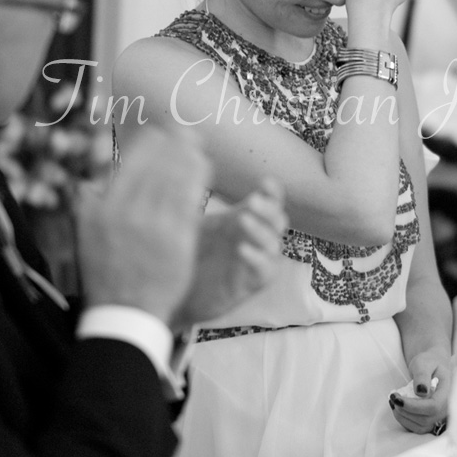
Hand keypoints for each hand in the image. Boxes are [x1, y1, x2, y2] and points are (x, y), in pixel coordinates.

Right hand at [75, 126, 209, 323]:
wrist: (125, 313)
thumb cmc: (106, 272)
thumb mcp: (85, 234)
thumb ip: (87, 203)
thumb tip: (89, 178)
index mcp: (104, 208)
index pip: (132, 162)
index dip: (151, 143)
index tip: (161, 133)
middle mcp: (128, 213)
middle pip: (157, 165)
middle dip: (175, 143)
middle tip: (186, 131)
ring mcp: (155, 227)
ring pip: (176, 178)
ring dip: (189, 156)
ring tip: (197, 145)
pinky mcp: (178, 241)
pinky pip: (191, 199)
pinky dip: (198, 178)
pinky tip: (205, 167)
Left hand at [171, 177, 287, 329]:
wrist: (177, 294)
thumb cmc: (186, 254)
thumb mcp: (189, 221)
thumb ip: (194, 196)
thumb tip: (188, 163)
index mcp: (244, 219)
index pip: (270, 201)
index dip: (272, 191)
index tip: (264, 181)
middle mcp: (256, 238)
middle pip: (278, 219)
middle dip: (268, 208)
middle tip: (252, 201)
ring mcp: (257, 261)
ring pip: (274, 243)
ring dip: (261, 230)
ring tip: (242, 219)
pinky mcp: (253, 283)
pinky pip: (265, 269)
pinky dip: (256, 258)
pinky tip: (241, 249)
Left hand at [388, 347, 450, 434]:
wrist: (432, 367)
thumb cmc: (429, 363)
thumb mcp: (424, 362)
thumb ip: (422, 375)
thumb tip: (421, 392)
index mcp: (448, 393)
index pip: (433, 407)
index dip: (414, 406)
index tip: (398, 399)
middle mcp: (446, 408)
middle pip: (425, 419)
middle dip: (405, 410)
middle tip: (393, 397)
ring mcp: (439, 417)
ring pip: (420, 426)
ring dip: (402, 416)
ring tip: (393, 401)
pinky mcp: (431, 421)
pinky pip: (417, 428)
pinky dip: (404, 420)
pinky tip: (397, 408)